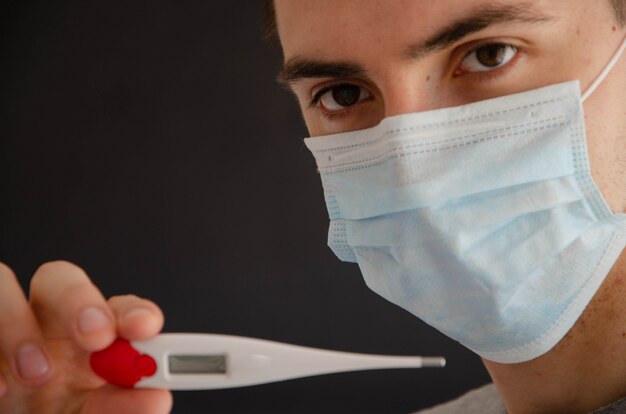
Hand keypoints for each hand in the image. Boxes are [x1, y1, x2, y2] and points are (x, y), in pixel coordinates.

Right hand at [0, 261, 172, 413]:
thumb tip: (156, 397)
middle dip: (77, 299)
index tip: (145, 327)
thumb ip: (122, 405)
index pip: (116, 306)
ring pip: (2, 285)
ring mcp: (6, 330)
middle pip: (59, 278)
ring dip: (18, 325)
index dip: (132, 310)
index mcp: (92, 335)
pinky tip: (0, 391)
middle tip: (96, 338)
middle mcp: (48, 322)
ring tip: (36, 375)